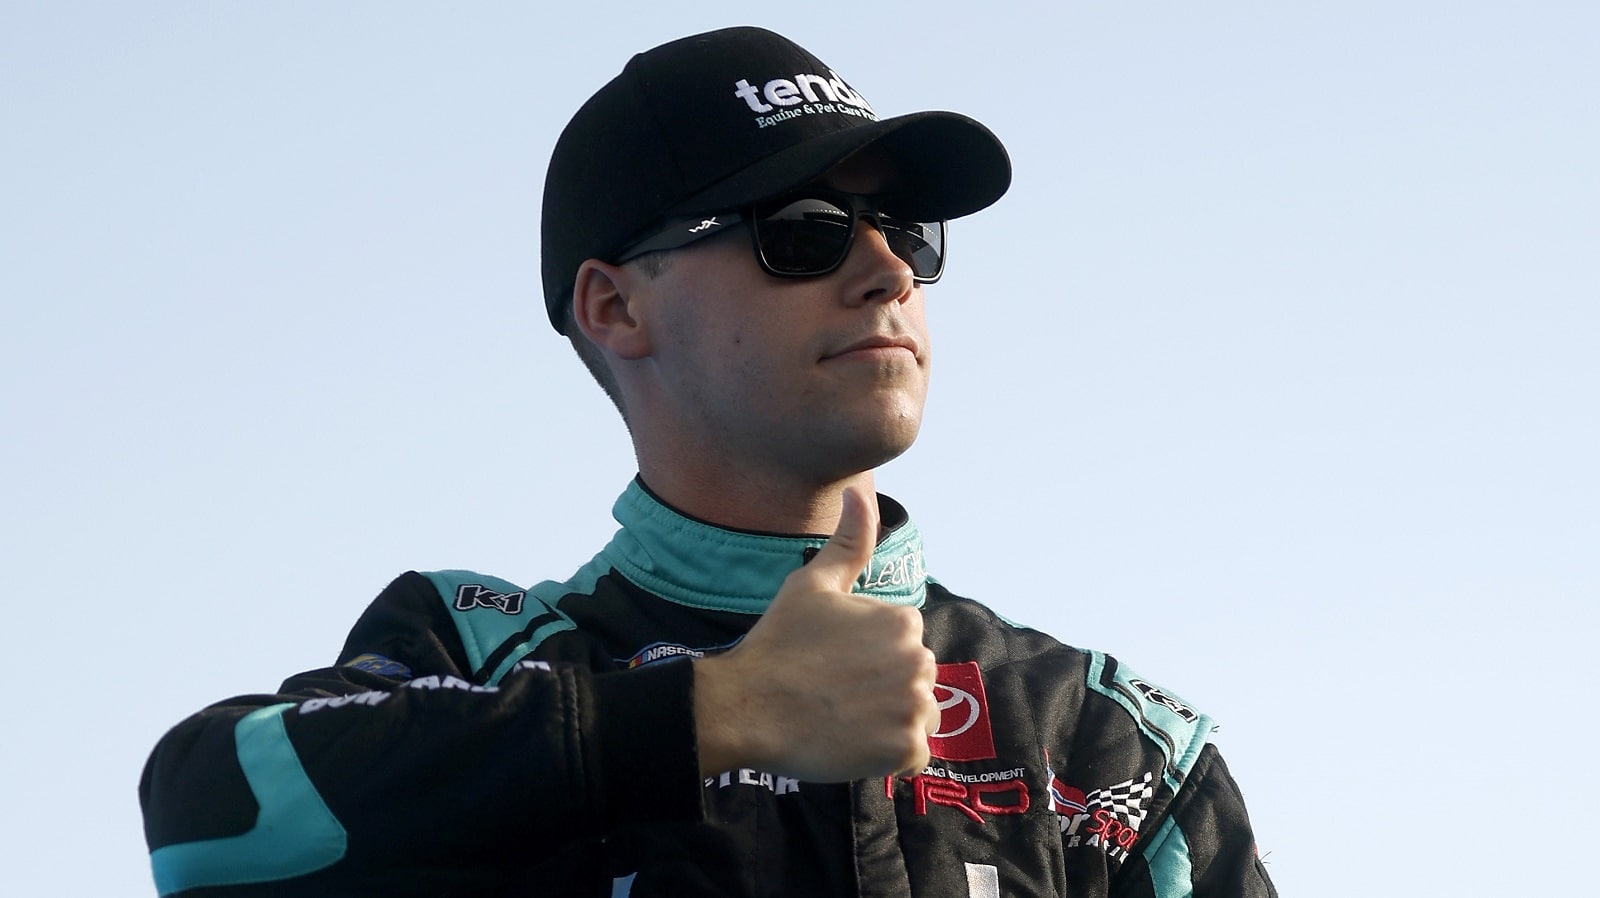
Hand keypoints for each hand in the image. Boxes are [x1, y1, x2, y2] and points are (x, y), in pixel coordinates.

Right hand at [694, 487, 937, 781]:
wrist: (748, 707)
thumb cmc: (778, 644)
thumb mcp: (812, 584)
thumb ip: (848, 541)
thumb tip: (857, 491)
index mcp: (903, 621)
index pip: (903, 643)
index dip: (868, 654)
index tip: (833, 662)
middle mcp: (919, 661)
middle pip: (914, 678)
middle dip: (883, 686)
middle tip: (834, 691)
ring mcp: (914, 708)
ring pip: (917, 714)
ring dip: (889, 719)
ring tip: (843, 716)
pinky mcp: (906, 750)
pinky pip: (914, 753)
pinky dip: (888, 752)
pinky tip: (852, 740)